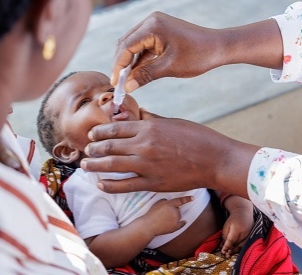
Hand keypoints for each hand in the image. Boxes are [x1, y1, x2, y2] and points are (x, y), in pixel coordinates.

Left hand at [81, 109, 258, 196]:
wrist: (216, 160)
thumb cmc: (197, 137)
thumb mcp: (172, 122)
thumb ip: (151, 120)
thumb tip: (137, 115)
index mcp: (148, 128)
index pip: (115, 128)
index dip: (99, 131)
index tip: (92, 134)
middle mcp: (143, 145)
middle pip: (109, 146)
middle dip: (93, 149)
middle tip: (86, 151)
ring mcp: (147, 165)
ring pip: (112, 165)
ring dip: (95, 166)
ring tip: (85, 166)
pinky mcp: (153, 183)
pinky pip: (125, 185)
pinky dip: (110, 185)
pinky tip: (101, 184)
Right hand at [110, 13, 282, 92]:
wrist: (220, 47)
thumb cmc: (198, 55)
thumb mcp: (169, 68)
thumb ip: (145, 75)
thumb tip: (127, 86)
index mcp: (152, 26)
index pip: (126, 47)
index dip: (118, 66)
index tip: (115, 83)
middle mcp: (151, 21)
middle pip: (126, 43)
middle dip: (120, 64)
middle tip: (118, 83)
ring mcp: (156, 24)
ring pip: (133, 45)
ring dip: (129, 62)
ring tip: (126, 81)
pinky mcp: (160, 31)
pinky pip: (144, 45)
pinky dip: (139, 59)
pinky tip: (137, 73)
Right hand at [143, 196, 192, 235]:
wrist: (149, 225)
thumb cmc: (152, 214)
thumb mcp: (157, 203)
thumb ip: (165, 201)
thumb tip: (169, 202)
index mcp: (170, 204)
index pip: (180, 201)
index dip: (187, 199)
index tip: (192, 198)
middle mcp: (174, 211)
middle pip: (177, 209)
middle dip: (173, 210)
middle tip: (164, 213)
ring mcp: (176, 219)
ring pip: (178, 216)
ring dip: (174, 216)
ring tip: (164, 219)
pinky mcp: (176, 227)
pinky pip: (181, 224)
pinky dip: (182, 223)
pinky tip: (184, 222)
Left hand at [220, 206, 253, 257]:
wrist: (243, 213)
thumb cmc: (233, 219)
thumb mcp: (226, 225)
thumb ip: (225, 235)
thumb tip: (224, 245)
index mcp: (237, 229)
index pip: (231, 241)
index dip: (226, 247)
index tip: (223, 252)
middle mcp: (244, 233)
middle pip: (237, 245)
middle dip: (231, 251)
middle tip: (226, 256)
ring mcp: (249, 235)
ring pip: (242, 246)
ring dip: (236, 251)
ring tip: (230, 254)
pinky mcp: (251, 236)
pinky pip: (245, 244)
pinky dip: (240, 248)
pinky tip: (236, 250)